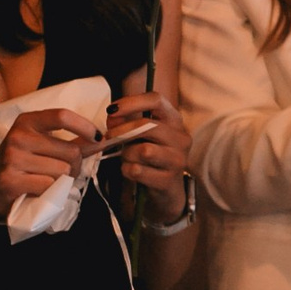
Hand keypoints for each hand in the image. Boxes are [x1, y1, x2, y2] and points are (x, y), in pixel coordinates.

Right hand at [0, 108, 97, 223]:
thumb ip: (71, 142)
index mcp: (27, 122)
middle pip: (71, 151)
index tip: (98, 138)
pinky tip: (36, 191)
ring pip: (62, 171)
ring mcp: (12, 158)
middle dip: (76, 166)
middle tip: (63, 173)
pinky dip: (50, 193)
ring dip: (62, 182)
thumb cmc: (19, 167)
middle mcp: (18, 136)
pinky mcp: (10, 181)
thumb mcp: (41, 147)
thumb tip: (102, 139)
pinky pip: (49, 186)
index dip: (85, 127)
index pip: (62, 116)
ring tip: (47, 182)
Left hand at [107, 92, 192, 224]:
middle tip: (109, 137)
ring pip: (143, 150)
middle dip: (122, 131)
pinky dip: (127, 170)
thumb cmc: (150, 156)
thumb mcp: (140, 135)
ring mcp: (178, 160)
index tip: (111, 109)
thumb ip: (125, 122)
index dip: (131, 102)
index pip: (156, 100)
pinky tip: (131, 171)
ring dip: (127, 154)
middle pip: (148, 126)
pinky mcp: (169, 180)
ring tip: (127, 158)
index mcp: (175, 121)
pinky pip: (137, 171)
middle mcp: (181, 138)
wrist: (166, 190)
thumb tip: (112, 116)